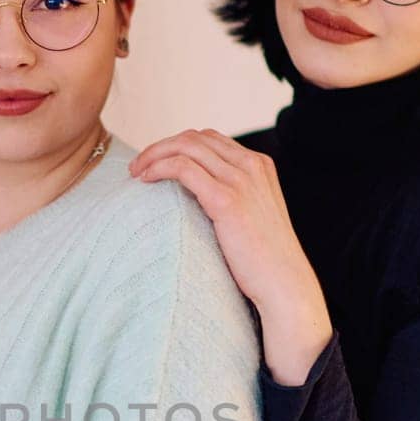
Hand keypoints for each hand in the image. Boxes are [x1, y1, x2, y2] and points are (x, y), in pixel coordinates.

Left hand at [129, 128, 333, 384]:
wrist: (283, 283)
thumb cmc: (264, 260)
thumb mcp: (252, 217)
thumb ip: (233, 197)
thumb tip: (196, 197)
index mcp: (259, 166)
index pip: (210, 139)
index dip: (178, 146)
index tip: (156, 163)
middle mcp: (251, 166)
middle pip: (195, 137)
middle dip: (161, 146)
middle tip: (138, 166)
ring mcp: (240, 180)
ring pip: (185, 146)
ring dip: (154, 154)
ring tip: (136, 172)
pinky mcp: (226, 199)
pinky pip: (182, 168)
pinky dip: (159, 167)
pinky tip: (145, 179)